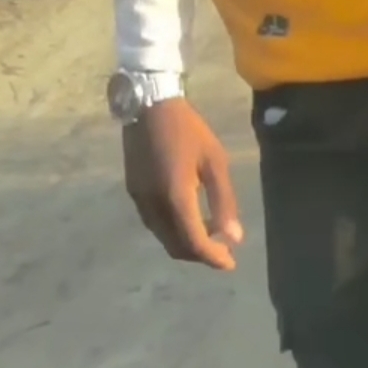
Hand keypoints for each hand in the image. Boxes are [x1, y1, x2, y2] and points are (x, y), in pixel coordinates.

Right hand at [123, 99, 243, 271]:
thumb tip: (234, 237)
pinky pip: (154, 223)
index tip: (230, 263)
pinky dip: (172, 229)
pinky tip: (187, 215)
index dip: (213, 258)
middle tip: (223, 247)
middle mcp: (153, 205)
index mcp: (176, 197)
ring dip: (185, 242)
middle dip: (200, 253)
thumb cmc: (188, 129)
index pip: (194, 243)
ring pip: (163, 237)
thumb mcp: (215, 161)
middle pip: (176, 246)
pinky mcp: (133, 191)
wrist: (148, 104)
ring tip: (208, 231)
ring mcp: (140, 199)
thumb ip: (224, 201)